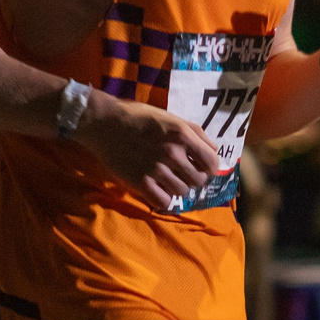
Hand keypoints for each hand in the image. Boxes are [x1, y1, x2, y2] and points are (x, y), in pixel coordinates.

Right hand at [74, 89, 222, 210]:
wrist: (105, 123)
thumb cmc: (140, 118)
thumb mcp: (171, 117)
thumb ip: (196, 133)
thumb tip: (214, 151)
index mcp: (183, 135)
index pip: (212, 162)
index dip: (209, 167)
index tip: (200, 168)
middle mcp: (172, 153)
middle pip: (199, 180)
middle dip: (192, 178)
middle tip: (181, 174)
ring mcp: (156, 169)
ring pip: (182, 192)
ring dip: (177, 188)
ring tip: (166, 180)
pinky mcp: (141, 182)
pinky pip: (163, 202)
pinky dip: (163, 198)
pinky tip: (157, 189)